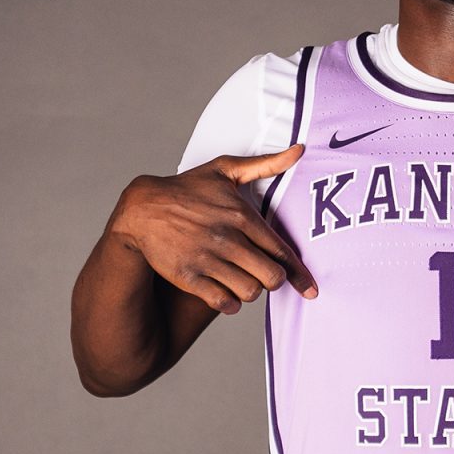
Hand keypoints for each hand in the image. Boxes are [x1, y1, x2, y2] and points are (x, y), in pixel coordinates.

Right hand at [112, 145, 315, 314]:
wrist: (142, 208)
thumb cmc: (188, 188)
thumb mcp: (225, 170)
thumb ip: (266, 164)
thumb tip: (300, 150)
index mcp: (241, 215)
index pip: (281, 252)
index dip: (299, 275)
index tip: (310, 291)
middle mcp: (228, 239)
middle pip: (271, 277)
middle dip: (274, 281)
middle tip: (267, 277)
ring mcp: (207, 259)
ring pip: (249, 291)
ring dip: (252, 291)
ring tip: (246, 282)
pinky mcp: (189, 277)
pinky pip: (222, 302)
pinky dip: (231, 304)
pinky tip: (229, 296)